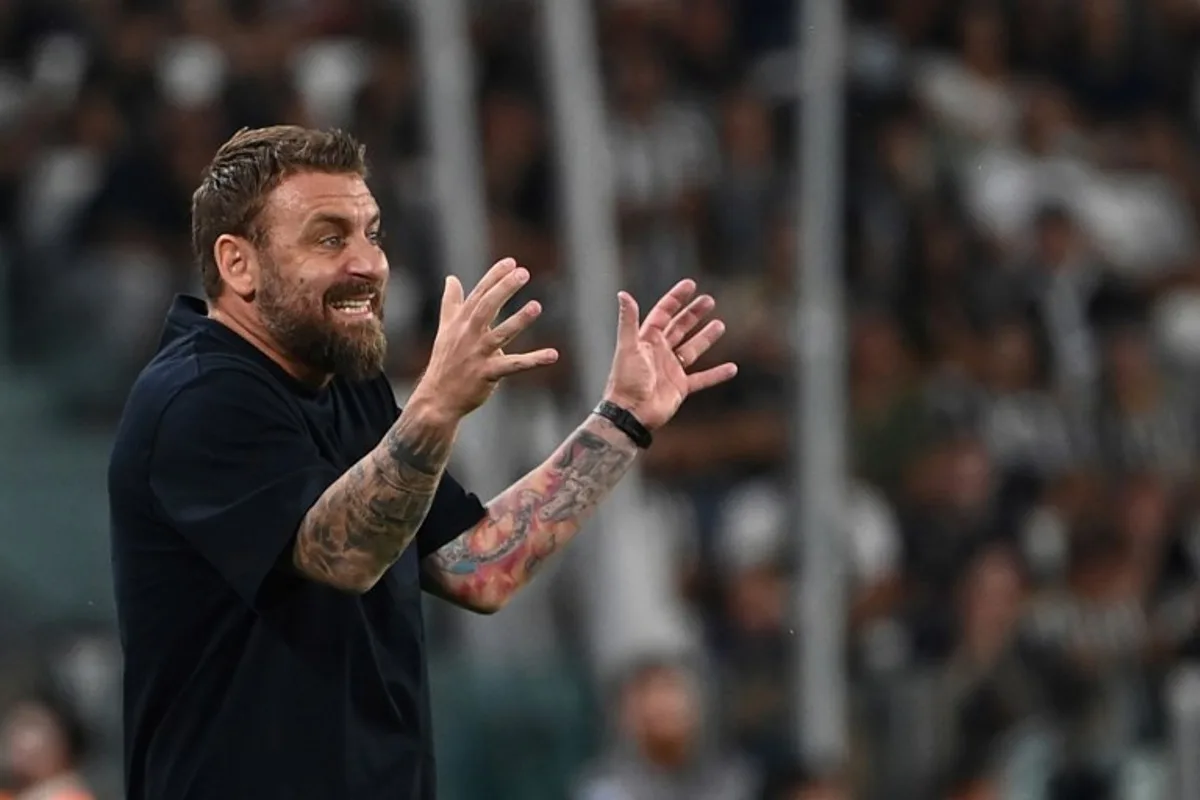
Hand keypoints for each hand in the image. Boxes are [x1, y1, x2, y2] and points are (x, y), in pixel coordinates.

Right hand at [414, 258, 558, 418]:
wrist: (438, 397)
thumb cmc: (445, 361)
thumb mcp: (445, 329)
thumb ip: (451, 302)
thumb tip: (451, 278)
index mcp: (461, 322)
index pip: (479, 294)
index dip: (494, 277)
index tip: (511, 262)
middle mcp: (468, 335)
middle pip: (487, 307)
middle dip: (504, 289)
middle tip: (523, 272)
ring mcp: (478, 354)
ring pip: (500, 334)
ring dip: (518, 320)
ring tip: (537, 306)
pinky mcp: (487, 374)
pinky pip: (513, 365)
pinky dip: (533, 361)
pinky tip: (553, 355)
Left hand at [602, 279, 736, 429]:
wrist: (630, 413)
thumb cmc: (626, 380)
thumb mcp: (628, 347)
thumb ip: (628, 321)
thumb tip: (623, 294)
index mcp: (647, 340)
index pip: (663, 314)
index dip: (676, 299)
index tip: (690, 285)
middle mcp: (660, 352)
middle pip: (680, 328)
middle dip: (694, 314)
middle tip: (710, 300)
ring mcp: (671, 369)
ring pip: (692, 349)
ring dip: (706, 338)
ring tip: (720, 324)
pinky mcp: (680, 387)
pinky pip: (702, 379)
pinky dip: (716, 374)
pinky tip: (732, 368)